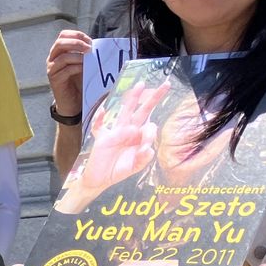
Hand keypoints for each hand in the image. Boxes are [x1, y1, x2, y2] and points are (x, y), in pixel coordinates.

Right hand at [46, 29, 93, 117]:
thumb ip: (84, 53)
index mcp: (58, 52)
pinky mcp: (55, 80)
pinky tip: (85, 69)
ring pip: (62, 57)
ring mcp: (52, 69)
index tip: (90, 40)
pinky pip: (66, 70)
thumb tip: (96, 44)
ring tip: (89, 59)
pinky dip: (77, 67)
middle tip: (89, 48)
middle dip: (76, 43)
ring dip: (78, 56)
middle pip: (60, 43)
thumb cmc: (79, 81)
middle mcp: (52, 59)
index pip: (63, 35)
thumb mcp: (82, 63)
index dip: (76, 35)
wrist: (72, 102)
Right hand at [56, 80, 166, 211]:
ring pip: (125, 112)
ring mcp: (115, 132)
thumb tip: (148, 148)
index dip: (150, 133)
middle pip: (142, 111)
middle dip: (153, 99)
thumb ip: (143, 158)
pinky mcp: (102, 137)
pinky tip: (104, 110)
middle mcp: (129, 131)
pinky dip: (100, 118)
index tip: (144, 146)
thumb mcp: (134, 167)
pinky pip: (99, 126)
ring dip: (132, 98)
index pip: (150, 126)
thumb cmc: (118, 171)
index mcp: (139, 138)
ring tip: (140, 85)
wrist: (100, 180)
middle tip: (166, 85)